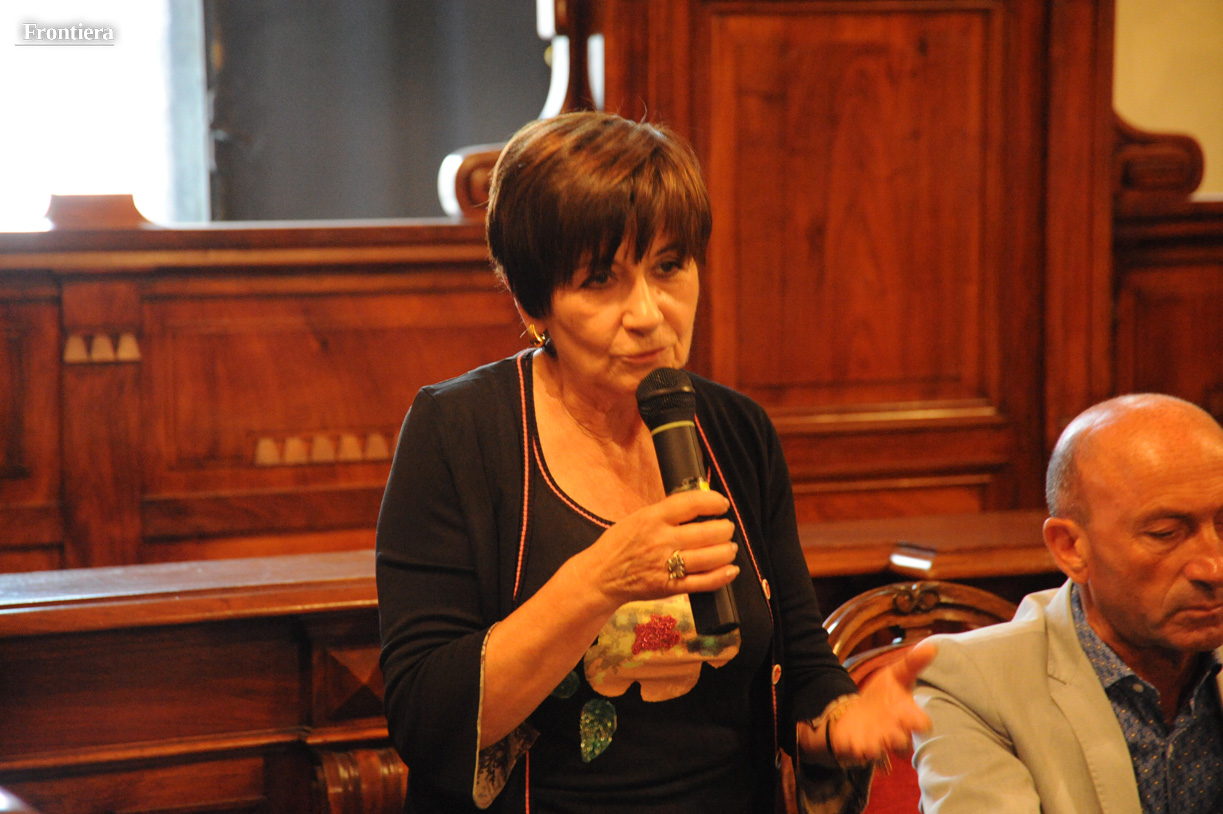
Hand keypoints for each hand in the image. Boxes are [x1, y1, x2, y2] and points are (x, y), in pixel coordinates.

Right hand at [579, 488, 738, 610]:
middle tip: (727, 528)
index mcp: (652, 518)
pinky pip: (703, 582)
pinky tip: (731, 569)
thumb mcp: (638, 518)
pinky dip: (722, 576)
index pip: (692, 504)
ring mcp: (666, 565)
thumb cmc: (619, 544)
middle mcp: (661, 540)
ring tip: (729, 548)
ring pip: (710, 557)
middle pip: (707, 532)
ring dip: (727, 551)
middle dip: (725, 529)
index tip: (722, 504)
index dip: (714, 502)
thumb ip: (666, 513)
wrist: (601, 576)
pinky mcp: (670, 587)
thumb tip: (699, 505)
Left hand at [802, 642, 937, 765]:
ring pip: (880, 753)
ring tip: (871, 745)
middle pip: (902, 744)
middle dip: (899, 739)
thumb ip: (912, 663)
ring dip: (876, 749)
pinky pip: (858, 753)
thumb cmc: (883, 696)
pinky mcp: (857, 747)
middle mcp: (894, 733)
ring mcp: (876, 743)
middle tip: (894, 733)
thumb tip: (932, 646)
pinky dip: (856, 749)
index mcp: (906, 716)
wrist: (856, 714)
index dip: (919, 723)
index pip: (920, 724)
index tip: (919, 722)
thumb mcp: (895, 675)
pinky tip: (853, 744)